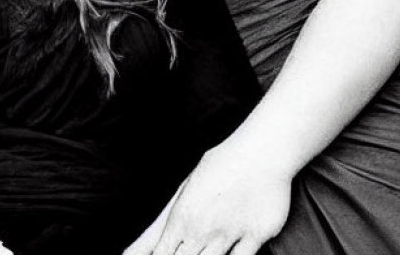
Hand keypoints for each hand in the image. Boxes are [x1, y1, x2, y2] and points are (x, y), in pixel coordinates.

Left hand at [122, 141, 291, 254]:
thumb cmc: (221, 165)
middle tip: (178, 251)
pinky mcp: (255, 236)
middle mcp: (201, 229)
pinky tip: (224, 253)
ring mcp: (228, 234)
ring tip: (200, 247)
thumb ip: (168, 219)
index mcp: (180, 216)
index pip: (159, 252)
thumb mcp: (186, 188)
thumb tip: (141, 246)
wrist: (258, 153)